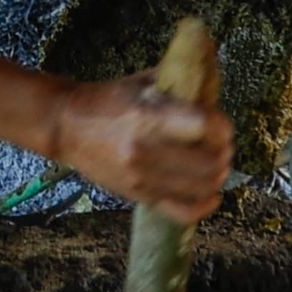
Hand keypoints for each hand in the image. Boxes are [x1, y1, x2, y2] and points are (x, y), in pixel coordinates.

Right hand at [49, 75, 232, 224]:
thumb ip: (181, 81)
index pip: (205, 127)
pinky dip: (204, 205)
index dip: (222, 126)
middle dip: (224, 152)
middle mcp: (146, 152)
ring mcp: (143, 179)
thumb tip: (216, 79)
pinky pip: (183, 212)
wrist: (67, 126)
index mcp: (148, 117)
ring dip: (218, 175)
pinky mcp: (139, 196)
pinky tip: (211, 194)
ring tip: (214, 162)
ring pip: (203, 188)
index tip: (220, 123)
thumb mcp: (144, 81)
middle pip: (211, 163)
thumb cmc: (109, 99)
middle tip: (221, 143)